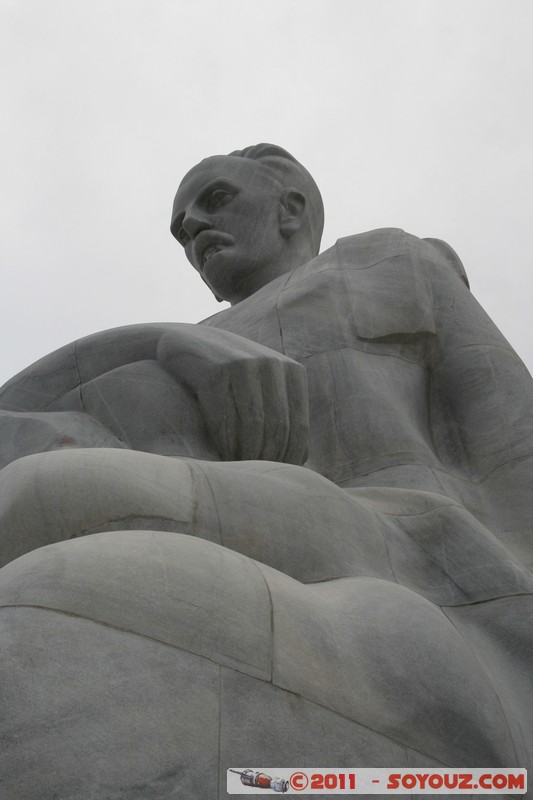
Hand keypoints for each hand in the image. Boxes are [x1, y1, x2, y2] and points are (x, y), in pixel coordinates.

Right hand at [157, 324, 308, 463]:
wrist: (186, 343)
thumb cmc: (230, 374)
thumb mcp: (263, 384)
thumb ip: (283, 412)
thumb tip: (303, 460)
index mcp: (292, 370)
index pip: (298, 426)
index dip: (289, 458)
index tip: (275, 476)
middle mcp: (272, 364)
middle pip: (277, 427)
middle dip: (267, 458)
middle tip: (254, 478)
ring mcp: (243, 365)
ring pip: (252, 425)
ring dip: (245, 454)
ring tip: (239, 470)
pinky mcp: (215, 370)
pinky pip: (224, 417)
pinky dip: (224, 442)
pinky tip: (220, 454)